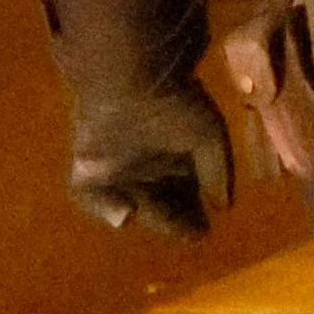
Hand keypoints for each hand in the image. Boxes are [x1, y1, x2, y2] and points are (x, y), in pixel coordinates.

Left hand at [70, 82, 237, 238]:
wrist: (132, 79)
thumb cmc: (176, 104)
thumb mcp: (209, 137)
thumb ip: (217, 173)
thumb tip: (224, 206)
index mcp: (174, 158)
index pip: (185, 195)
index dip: (193, 215)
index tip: (203, 231)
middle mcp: (146, 166)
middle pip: (158, 204)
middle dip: (172, 221)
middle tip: (186, 234)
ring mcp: (116, 167)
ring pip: (126, 201)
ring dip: (140, 214)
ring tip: (160, 221)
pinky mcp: (88, 166)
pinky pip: (89, 196)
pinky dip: (104, 207)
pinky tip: (127, 212)